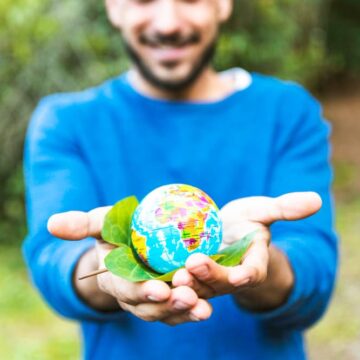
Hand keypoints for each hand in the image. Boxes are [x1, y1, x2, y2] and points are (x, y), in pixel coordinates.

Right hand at [48, 207, 211, 324]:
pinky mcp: (173, 297)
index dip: (139, 291)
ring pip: (168, 312)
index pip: (125, 289)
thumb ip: (82, 225)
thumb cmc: (118, 230)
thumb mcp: (102, 222)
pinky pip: (183, 307)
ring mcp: (155, 300)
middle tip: (186, 297)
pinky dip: (195, 309)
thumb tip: (51, 223)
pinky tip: (209, 307)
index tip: (157, 288)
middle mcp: (134, 296)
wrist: (136, 241)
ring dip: (185, 311)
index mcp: (115, 280)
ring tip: (202, 309)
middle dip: (167, 305)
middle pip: (149, 306)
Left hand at [171, 192, 321, 309]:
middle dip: (210, 277)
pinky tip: (154, 274)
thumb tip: (316, 199)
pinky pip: (180, 282)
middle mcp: (231, 277)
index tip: (244, 274)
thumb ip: (285, 208)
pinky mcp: (190, 278)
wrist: (224, 233)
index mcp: (252, 264)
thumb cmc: (246, 221)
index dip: (250, 274)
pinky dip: (169, 281)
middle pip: (222, 282)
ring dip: (187, 285)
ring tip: (174, 276)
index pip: (254, 272)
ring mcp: (209, 281)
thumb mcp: (263, 211)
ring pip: (198, 287)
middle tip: (193, 265)